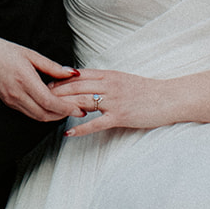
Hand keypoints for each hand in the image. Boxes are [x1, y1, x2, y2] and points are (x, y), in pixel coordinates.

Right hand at [0, 17, 80, 121]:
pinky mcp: (8, 102)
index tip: (79, 109)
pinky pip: (28, 113)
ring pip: (36, 117)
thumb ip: (52, 66)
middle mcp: (17, 93)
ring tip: (67, 111)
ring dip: (53, 117)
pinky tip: (51, 107)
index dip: (66, 108)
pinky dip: (42, 113)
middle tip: (78, 112)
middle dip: (63, 116)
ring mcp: (11, 100)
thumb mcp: (31, 54)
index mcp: (24, 79)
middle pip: (44, 114)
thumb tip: (72, 73)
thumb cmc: (5, 50)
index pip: (49, 101)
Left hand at [49, 69, 173, 136]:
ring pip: (82, 101)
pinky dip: (80, 129)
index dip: (60, 79)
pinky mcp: (121, 116)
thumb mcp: (123, 79)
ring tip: (49, 113)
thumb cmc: (147, 91)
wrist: (169, 98)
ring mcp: (115, 100)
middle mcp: (109, 85)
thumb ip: (105, 80)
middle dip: (56, 92)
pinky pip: (96, 123)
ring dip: (64, 107)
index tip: (45, 84)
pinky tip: (68, 134)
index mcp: (109, 75)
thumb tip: (85, 82)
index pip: (78, 74)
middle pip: (76, 86)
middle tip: (40, 98)